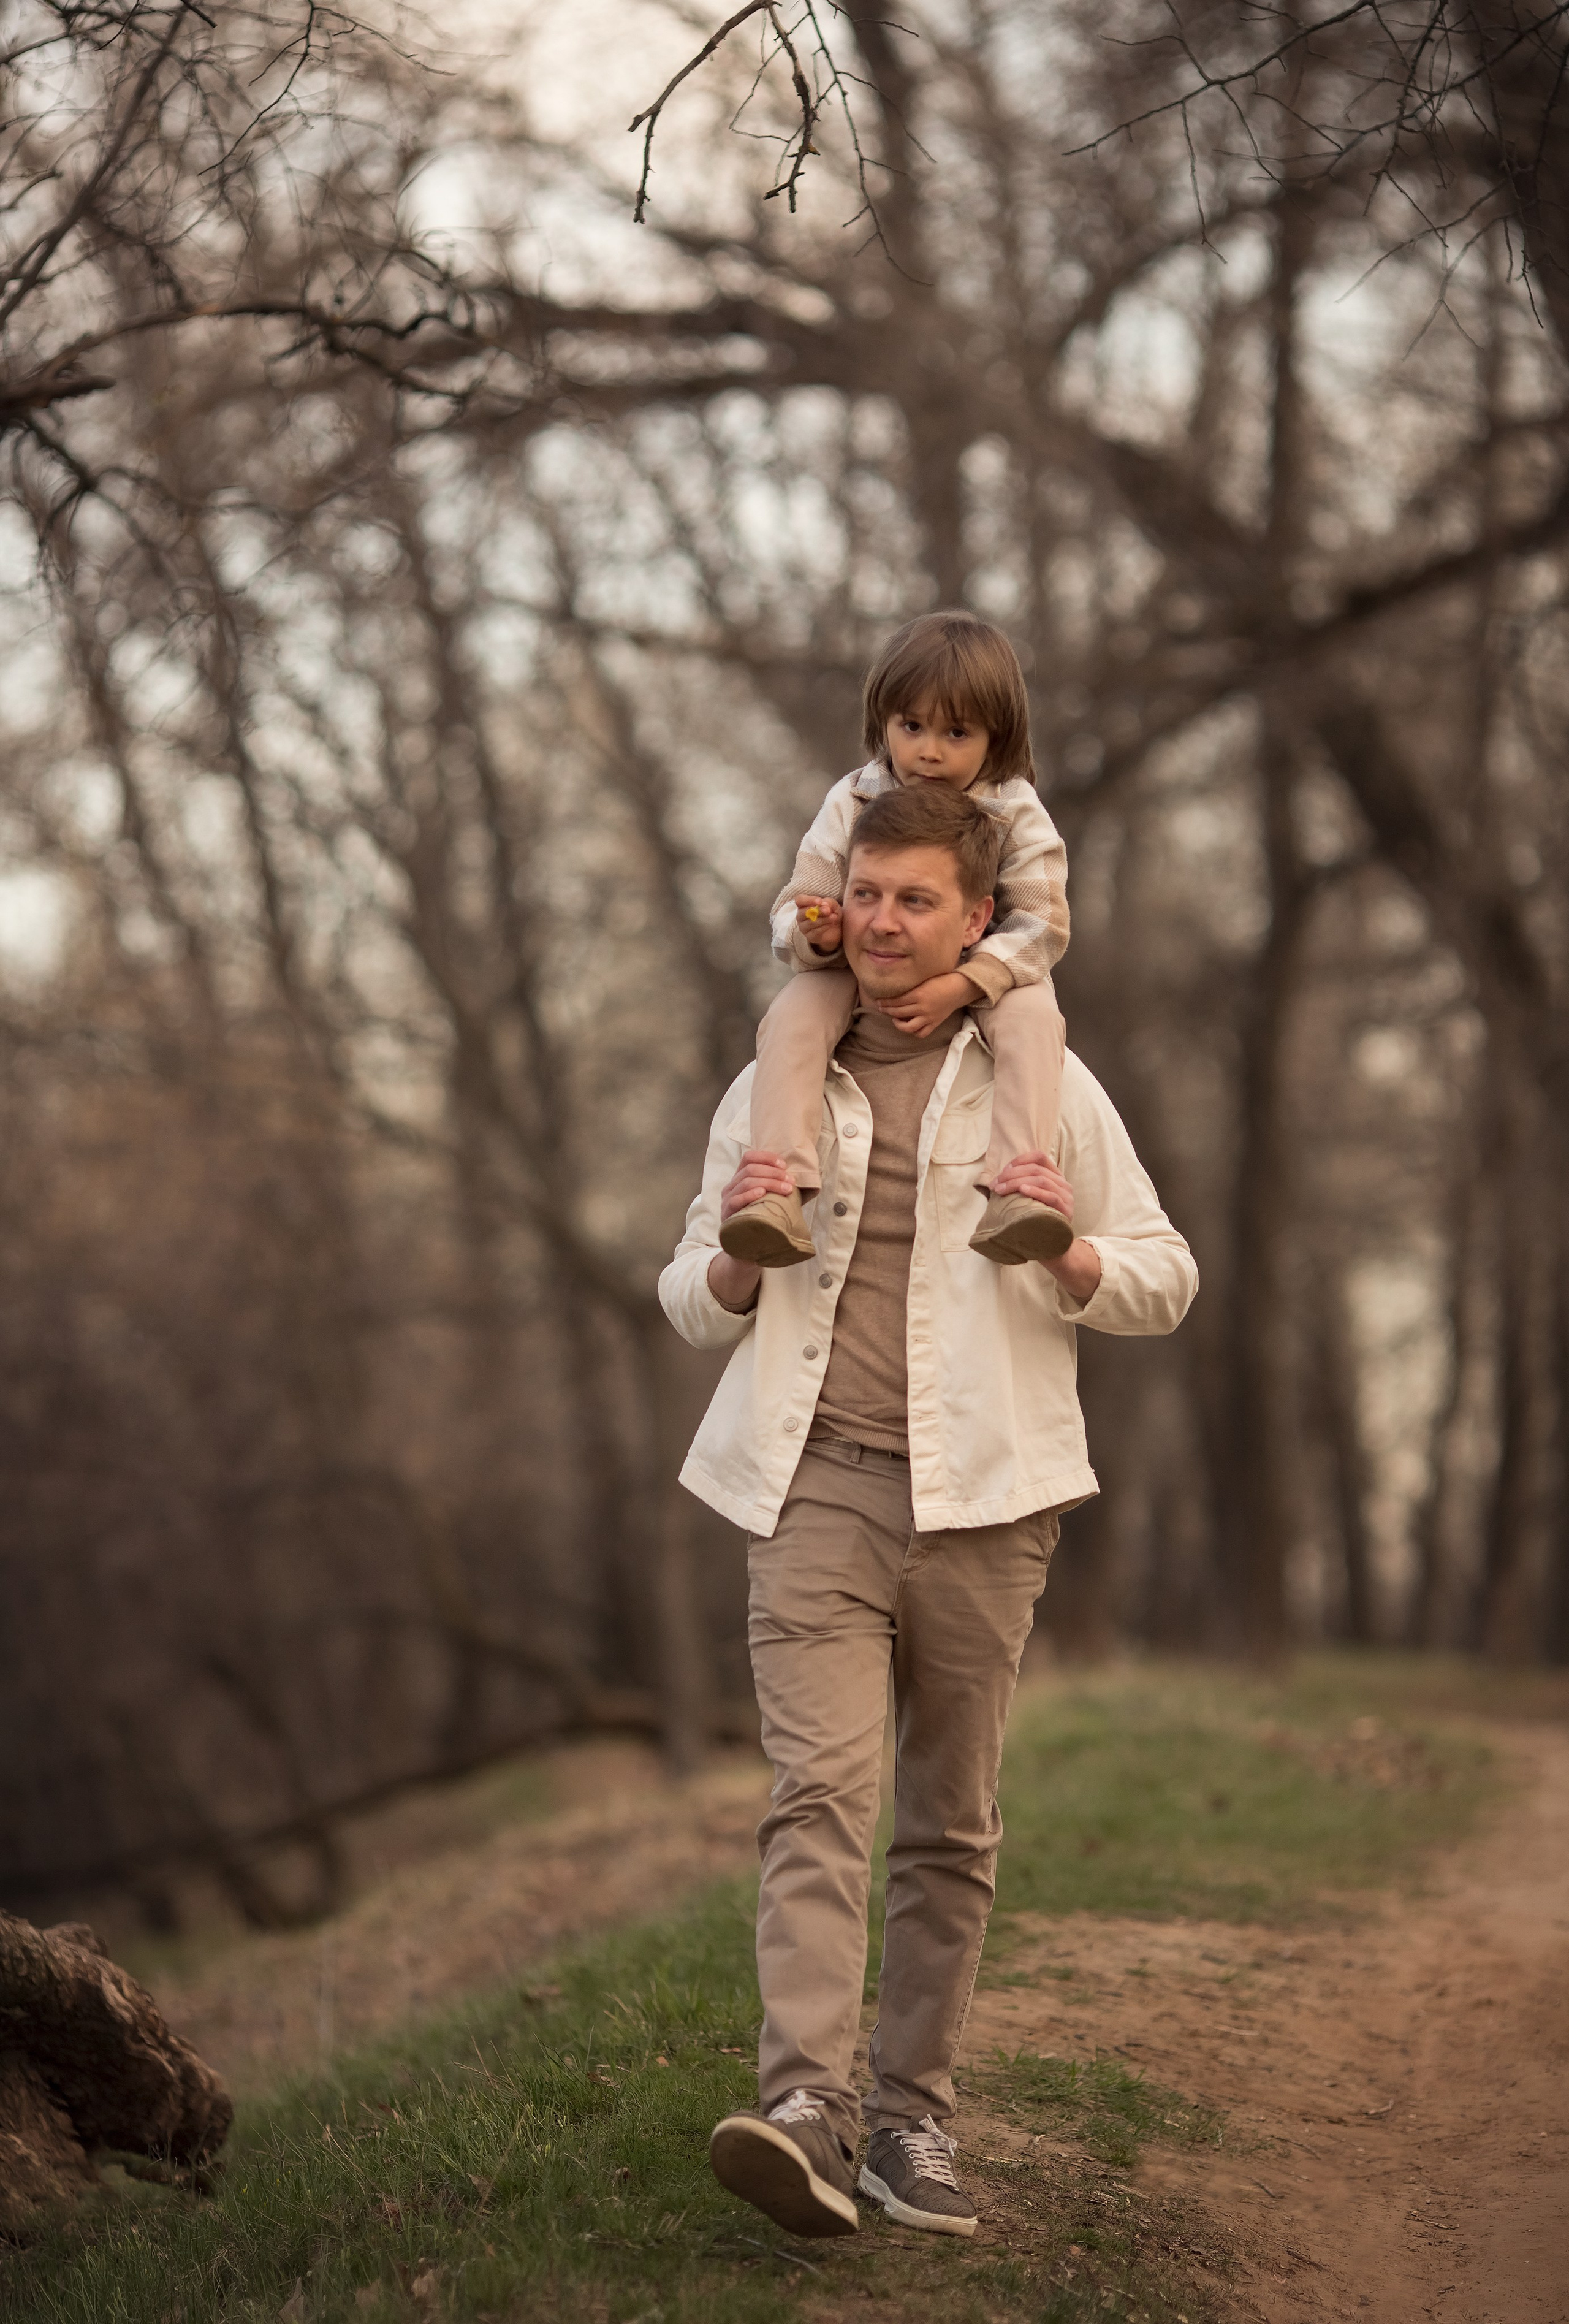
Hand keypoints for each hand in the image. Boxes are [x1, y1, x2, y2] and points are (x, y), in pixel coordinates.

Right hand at [709, 1148, 793, 1309]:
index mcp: (740, 1181)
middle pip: (749, 1169)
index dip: (766, 1157)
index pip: (748, 1158)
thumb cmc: (761, 1226)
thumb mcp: (770, 1204)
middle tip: (790, 1181)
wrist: (745, 1254)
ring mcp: (727, 1202)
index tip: (784, 1165)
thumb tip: (802, 1181)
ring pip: (745, 1182)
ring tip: (786, 1188)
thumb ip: (779, 1191)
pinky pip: (735, 1200)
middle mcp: (731, 1188)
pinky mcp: (726, 1217)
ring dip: (769, 1182)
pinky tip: (762, 1194)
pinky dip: (749, 1194)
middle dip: (773, 1172)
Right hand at [795, 896, 842, 954]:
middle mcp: (801, 916)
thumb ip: (829, 902)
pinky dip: (825, 927)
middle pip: (803, 912)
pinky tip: (831, 924)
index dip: (808, 900)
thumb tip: (823, 903)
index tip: (819, 901)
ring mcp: (803, 927)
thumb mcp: (833, 905)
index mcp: (803, 905)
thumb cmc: (831, 913)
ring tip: (834, 917)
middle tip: (828, 910)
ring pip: (810, 922)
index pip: (799, 900)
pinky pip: (815, 932)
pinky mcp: (810, 937)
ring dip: (823, 919)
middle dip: (817, 910)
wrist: (837, 929)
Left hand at [876, 969, 982, 1037]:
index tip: (878, 1000)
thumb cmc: (941, 980)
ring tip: (894, 1018)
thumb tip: (895, 988)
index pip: (896, 1000)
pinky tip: (908, 1025)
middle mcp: (923, 1008)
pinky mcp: (934, 1023)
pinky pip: (921, 1033)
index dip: (885, 1001)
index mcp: (919, 994)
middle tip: (880, 1007)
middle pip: (899, 1012)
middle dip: (887, 1010)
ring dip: (898, 1024)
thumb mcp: (924, 979)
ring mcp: (929, 1018)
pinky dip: (913, 1032)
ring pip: (908, 1027)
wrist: (959, 988)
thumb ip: (911, 985)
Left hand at [990, 1151, 1102, 1299]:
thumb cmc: (1036, 1224)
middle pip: (1036, 1169)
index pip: (1039, 1157)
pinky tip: (1022, 1190)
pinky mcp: (1066, 1211)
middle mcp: (1063, 1184)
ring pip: (1041, 1179)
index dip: (1020, 1160)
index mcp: (1055, 1177)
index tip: (1003, 1171)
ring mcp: (1067, 1197)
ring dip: (1016, 1182)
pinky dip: (1035, 1191)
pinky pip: (1051, 1197)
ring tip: (1001, 1190)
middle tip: (995, 1185)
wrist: (1054, 1250)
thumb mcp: (1028, 1201)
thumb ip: (1019, 1187)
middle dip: (1011, 1174)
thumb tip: (995, 1181)